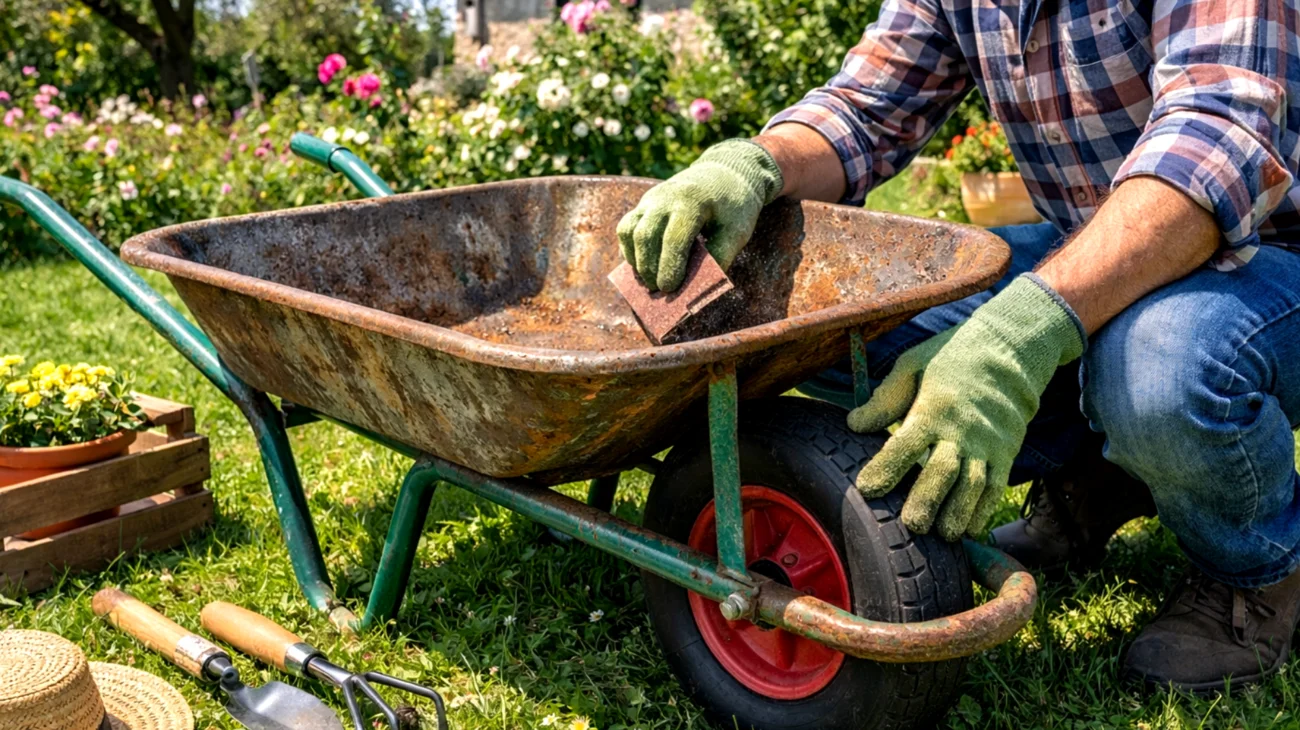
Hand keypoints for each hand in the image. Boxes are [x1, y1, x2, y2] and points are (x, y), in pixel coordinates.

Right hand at [617, 139, 782, 291]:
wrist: (726, 172)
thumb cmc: (734, 206)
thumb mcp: (737, 231)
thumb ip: (720, 257)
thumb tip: (695, 286)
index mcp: (692, 201)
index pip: (673, 239)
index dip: (670, 267)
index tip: (670, 289)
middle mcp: (665, 197)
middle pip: (646, 236)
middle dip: (649, 268)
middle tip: (658, 290)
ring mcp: (651, 198)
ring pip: (629, 231)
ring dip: (636, 260)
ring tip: (648, 280)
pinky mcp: (644, 203)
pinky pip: (626, 227)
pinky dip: (629, 249)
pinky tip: (642, 265)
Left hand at [847, 276, 1085, 539]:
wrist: (1009, 350)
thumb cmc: (950, 358)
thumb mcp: (913, 365)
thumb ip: (884, 398)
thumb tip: (853, 424)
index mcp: (933, 407)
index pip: (906, 443)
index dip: (887, 467)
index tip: (866, 489)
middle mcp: (961, 430)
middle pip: (944, 471)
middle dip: (927, 499)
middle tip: (911, 525)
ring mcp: (987, 444)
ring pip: (973, 486)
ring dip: (958, 513)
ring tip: (942, 536)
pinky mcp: (1006, 453)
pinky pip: (996, 487)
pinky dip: (984, 510)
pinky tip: (971, 530)